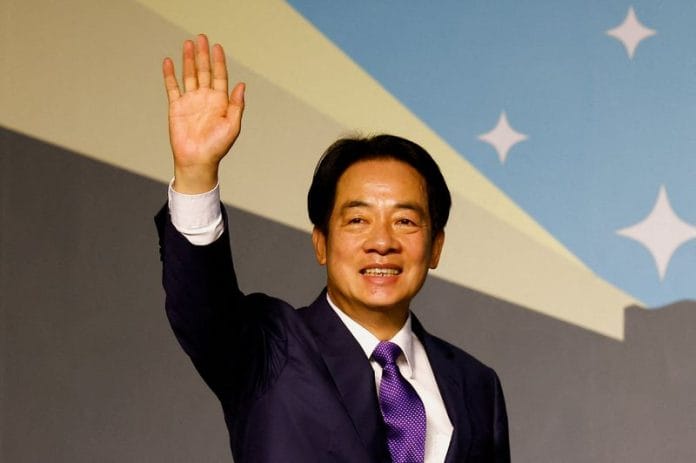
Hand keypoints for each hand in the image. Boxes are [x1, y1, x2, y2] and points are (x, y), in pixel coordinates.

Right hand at [163, 34, 244, 193]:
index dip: (218, 61)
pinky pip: (172, 88)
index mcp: (220, 102)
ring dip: (188, 60)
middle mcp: (205, 99)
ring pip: (189, 76)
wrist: (197, 161)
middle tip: (201, 38)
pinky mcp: (176, 107)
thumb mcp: (232, 126)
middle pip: (203, 71)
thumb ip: (236, 105)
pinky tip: (169, 62)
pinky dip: (170, 75)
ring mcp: (190, 102)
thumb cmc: (217, 147)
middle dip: (203, 55)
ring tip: (187, 44)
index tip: (217, 47)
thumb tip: (241, 85)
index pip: (219, 76)